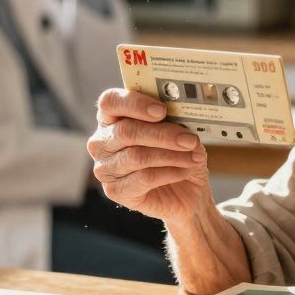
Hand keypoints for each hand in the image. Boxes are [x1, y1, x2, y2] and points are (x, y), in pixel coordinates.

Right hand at [88, 88, 215, 223]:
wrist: (184, 192)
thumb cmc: (177, 155)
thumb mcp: (178, 132)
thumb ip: (174, 119)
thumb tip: (183, 115)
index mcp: (112, 118)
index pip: (110, 102)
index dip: (135, 104)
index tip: (162, 110)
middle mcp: (101, 142)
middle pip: (127, 131)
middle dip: (162, 134)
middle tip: (189, 139)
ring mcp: (105, 168)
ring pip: (137, 156)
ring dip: (171, 155)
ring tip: (193, 156)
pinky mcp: (115, 190)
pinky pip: (144, 178)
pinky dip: (170, 172)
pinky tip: (185, 170)